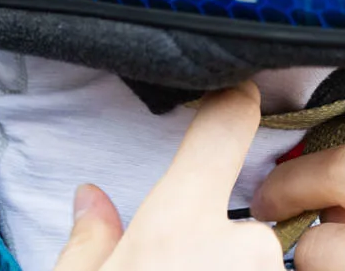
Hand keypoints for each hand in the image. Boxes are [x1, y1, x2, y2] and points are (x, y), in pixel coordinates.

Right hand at [51, 83, 282, 270]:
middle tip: (175, 266)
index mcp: (177, 229)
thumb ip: (88, 244)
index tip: (238, 91)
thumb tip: (90, 203)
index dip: (232, 104)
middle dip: (214, 245)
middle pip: (241, 219)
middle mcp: (242, 251)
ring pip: (256, 265)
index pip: (223, 132)